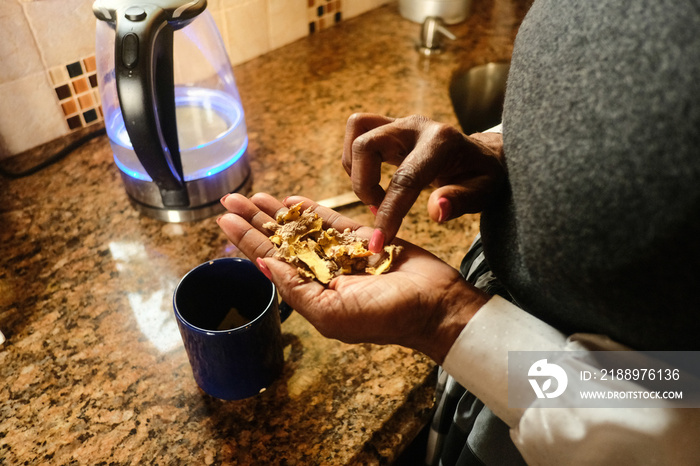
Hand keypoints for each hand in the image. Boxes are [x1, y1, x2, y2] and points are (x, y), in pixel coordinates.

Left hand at [218, 193, 488, 362]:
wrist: (436, 304)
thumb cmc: (388, 316)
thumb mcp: (333, 313)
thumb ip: (296, 290)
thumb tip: (262, 265)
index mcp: (312, 291)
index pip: (271, 260)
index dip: (246, 239)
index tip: (224, 220)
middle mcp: (322, 272)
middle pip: (280, 240)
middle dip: (254, 220)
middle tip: (230, 198)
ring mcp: (342, 253)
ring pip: (302, 227)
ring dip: (278, 211)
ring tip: (253, 195)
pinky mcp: (364, 237)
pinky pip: (332, 221)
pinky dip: (311, 209)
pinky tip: (292, 200)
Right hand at [342, 113, 505, 250]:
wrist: (481, 154)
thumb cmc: (481, 175)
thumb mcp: (483, 192)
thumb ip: (460, 200)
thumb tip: (436, 211)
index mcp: (442, 142)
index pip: (405, 178)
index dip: (389, 212)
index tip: (379, 242)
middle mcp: (416, 126)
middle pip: (366, 145)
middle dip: (363, 184)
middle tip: (379, 211)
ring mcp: (400, 122)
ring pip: (357, 131)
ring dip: (355, 169)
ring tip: (375, 195)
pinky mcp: (389, 125)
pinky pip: (358, 131)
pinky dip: (355, 161)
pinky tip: (373, 182)